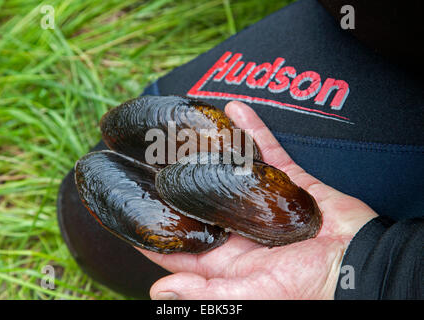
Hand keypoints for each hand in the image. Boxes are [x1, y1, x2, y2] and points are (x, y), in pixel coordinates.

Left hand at [137, 101, 377, 299]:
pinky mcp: (287, 182)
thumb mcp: (255, 295)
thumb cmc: (311, 288)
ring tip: (182, 127)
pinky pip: (267, 150)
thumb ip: (207, 292)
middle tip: (144, 156)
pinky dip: (253, 130)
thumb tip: (158, 291)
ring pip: (226, 170)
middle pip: (195, 200)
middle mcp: (237, 229)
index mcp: (225, 259)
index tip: (121, 209)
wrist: (361, 265)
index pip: (177, 243)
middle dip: (170, 180)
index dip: (150, 228)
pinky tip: (236, 109)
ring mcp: (260, 202)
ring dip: (207, 149)